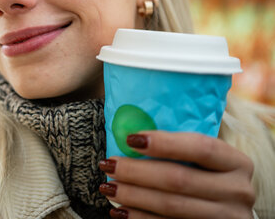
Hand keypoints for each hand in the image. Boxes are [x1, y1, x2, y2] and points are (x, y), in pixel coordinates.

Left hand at [98, 131, 254, 218]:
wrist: (226, 212)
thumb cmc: (206, 176)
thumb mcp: (203, 161)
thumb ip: (177, 147)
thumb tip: (129, 134)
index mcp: (236, 162)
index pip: (201, 147)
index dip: (164, 143)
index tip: (130, 139)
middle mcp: (237, 191)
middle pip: (179, 179)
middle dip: (137, 171)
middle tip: (108, 164)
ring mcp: (227, 217)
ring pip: (171, 205)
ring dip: (133, 196)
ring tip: (107, 187)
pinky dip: (139, 218)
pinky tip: (119, 210)